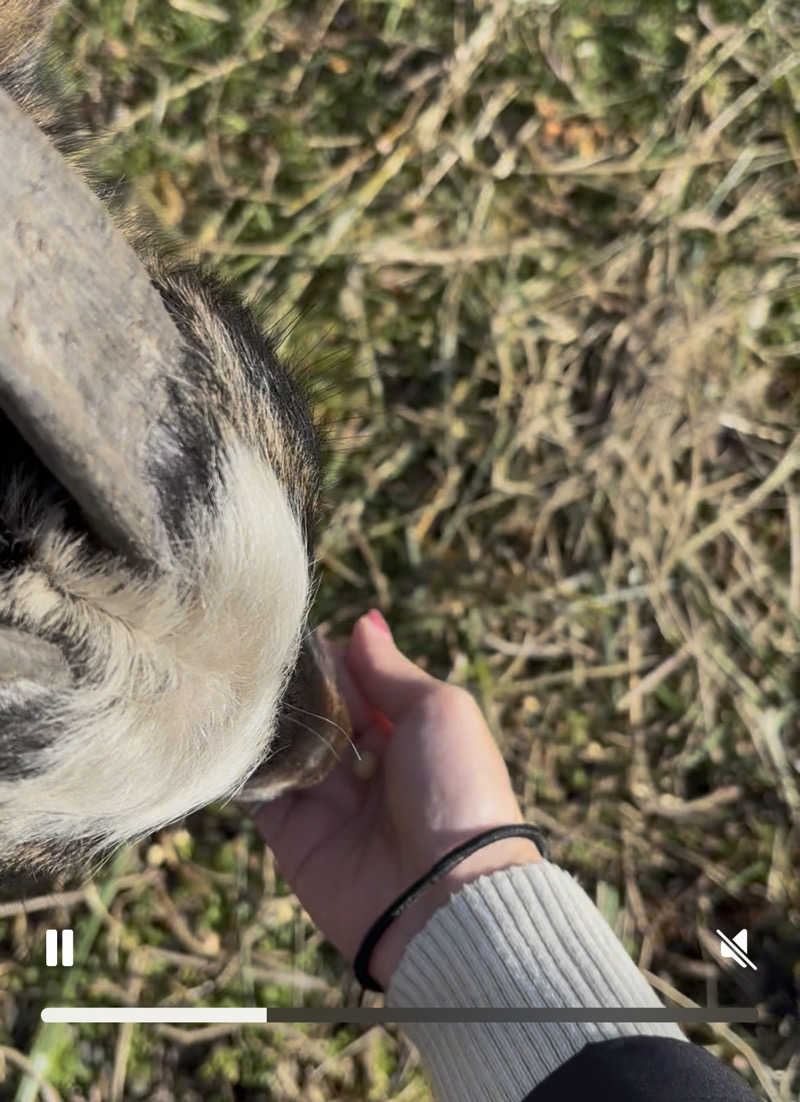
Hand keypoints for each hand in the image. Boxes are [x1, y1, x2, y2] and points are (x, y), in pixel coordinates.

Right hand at [253, 610, 540, 989]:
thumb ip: (391, 670)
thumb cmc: (457, 790)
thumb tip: (364, 621)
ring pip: (279, 745)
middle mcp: (363, 762)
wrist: (446, 899)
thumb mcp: (438, 712)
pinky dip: (236, 764)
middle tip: (247, 650)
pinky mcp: (291, 836)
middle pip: (313, 710)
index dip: (325, 655)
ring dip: (257, 717)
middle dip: (285, 684)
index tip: (287, 627)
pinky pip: (255, 793)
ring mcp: (325, 799)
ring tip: (222, 677)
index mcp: (405, 730)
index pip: (353, 679)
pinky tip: (213, 726)